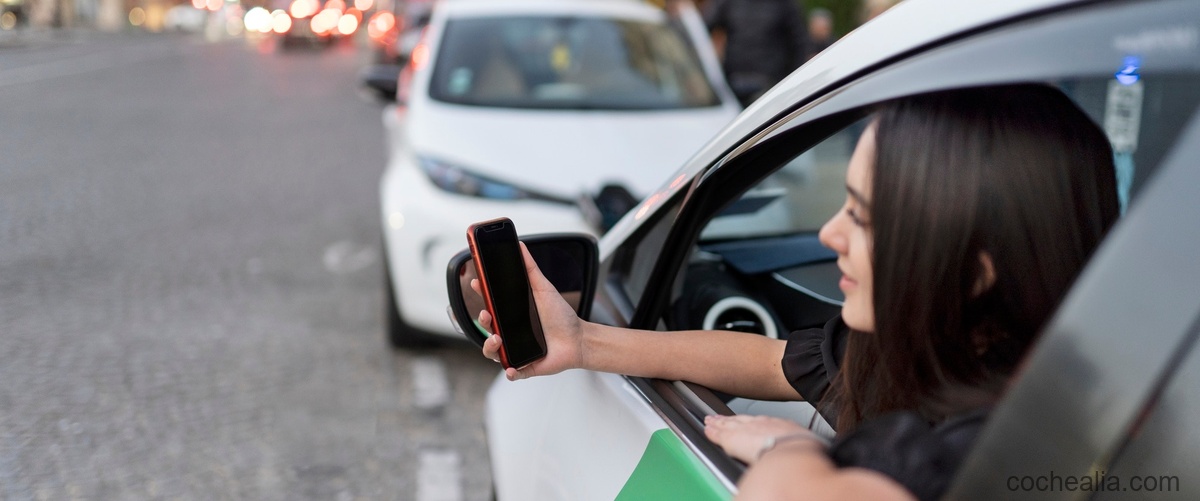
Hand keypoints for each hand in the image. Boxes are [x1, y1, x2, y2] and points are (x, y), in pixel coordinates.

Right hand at [477, 242, 585, 380]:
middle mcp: (509, 332)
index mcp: (511, 313)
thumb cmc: (560, 315)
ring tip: (498, 339)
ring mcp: (515, 350)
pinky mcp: (524, 366)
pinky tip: (512, 368)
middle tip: (488, 314)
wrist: (578, 339)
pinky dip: (510, 371)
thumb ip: (530, 268)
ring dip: (490, 347)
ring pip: (493, 351)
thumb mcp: (544, 288)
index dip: (481, 294)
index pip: (490, 303)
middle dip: (482, 321)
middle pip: (487, 327)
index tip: (477, 282)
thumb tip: (520, 246)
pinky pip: (511, 371)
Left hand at [704, 414, 818, 464]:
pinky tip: (707, 431)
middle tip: (720, 418)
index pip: (760, 422)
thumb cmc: (802, 450)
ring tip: (710, 421)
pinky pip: (718, 434)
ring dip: (718, 423)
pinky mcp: (732, 439)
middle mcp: (760, 423)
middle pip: (741, 420)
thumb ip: (797, 441)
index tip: (746, 423)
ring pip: (728, 424)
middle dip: (730, 419)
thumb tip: (804, 447)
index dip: (750, 423)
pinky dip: (712, 432)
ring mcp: (745, 429)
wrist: (791, 451)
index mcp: (778, 424)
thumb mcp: (804, 442)